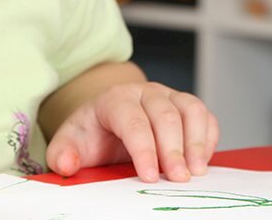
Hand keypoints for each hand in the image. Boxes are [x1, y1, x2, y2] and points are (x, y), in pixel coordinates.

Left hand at [45, 82, 217, 182]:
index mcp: (115, 99)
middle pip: (166, 115)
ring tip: (196, 171)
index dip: (143, 149)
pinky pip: (205, 115)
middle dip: (173, 149)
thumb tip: (67, 164)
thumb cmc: (92, 135)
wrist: (107, 121)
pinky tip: (203, 160)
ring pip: (191, 110)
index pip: (133, 121)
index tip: (148, 176)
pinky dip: (209, 137)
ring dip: (197, 141)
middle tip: (178, 179)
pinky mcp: (186, 106)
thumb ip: (63, 153)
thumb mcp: (71, 143)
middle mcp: (145, 92)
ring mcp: (169, 96)